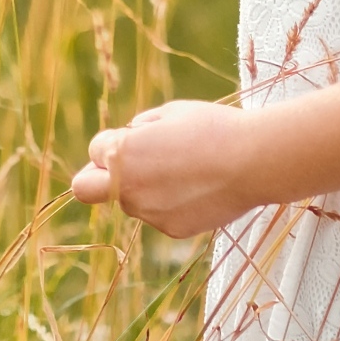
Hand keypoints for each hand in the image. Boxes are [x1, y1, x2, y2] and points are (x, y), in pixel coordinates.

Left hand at [69, 100, 259, 237]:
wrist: (254, 161)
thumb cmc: (213, 128)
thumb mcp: (171, 111)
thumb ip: (140, 127)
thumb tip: (129, 138)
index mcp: (122, 153)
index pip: (95, 149)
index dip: (114, 142)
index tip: (135, 139)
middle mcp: (128, 187)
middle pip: (85, 189)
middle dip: (94, 178)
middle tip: (119, 170)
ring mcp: (149, 212)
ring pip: (130, 201)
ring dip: (142, 188)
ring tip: (183, 171)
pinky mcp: (172, 229)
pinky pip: (158, 215)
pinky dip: (170, 203)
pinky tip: (198, 187)